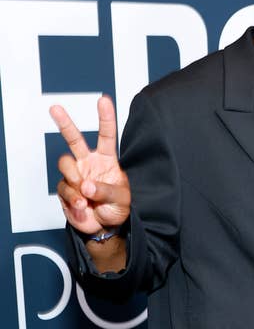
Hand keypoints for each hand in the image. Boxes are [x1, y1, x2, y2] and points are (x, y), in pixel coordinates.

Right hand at [50, 95, 130, 234]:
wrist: (104, 227)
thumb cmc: (118, 208)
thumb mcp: (122, 199)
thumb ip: (107, 191)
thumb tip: (86, 185)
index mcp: (107, 160)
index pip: (106, 135)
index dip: (105, 118)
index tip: (103, 100)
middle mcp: (89, 163)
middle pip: (74, 139)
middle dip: (64, 123)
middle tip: (55, 109)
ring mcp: (75, 175)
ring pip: (65, 163)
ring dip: (74, 178)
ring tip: (86, 195)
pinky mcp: (65, 189)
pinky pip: (64, 188)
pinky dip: (74, 198)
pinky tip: (83, 205)